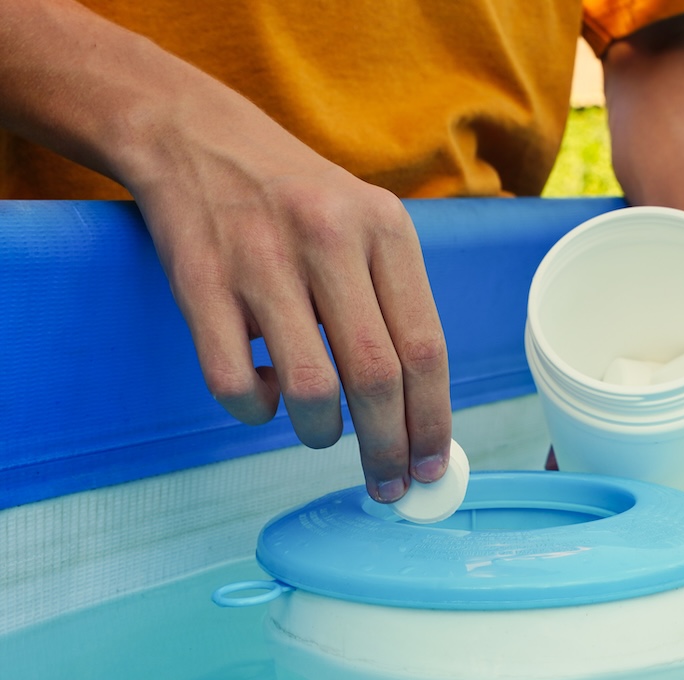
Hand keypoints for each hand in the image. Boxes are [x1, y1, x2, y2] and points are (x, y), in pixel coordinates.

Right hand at [130, 103, 450, 503]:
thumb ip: (396, 305)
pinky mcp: (201, 282)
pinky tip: (265, 395)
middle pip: (376, 376)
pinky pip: (235, 382)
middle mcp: (330, 241)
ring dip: (320, 434)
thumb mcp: (367, 225)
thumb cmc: (300, 202)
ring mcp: (262, 261)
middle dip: (388, 448)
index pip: (426, 348)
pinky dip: (255, 410)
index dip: (433, 420)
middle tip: (389, 485)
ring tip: (320, 433)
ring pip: (311, 389)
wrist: (197, 138)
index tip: (434, 466)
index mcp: (386, 230)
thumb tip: (420, 414)